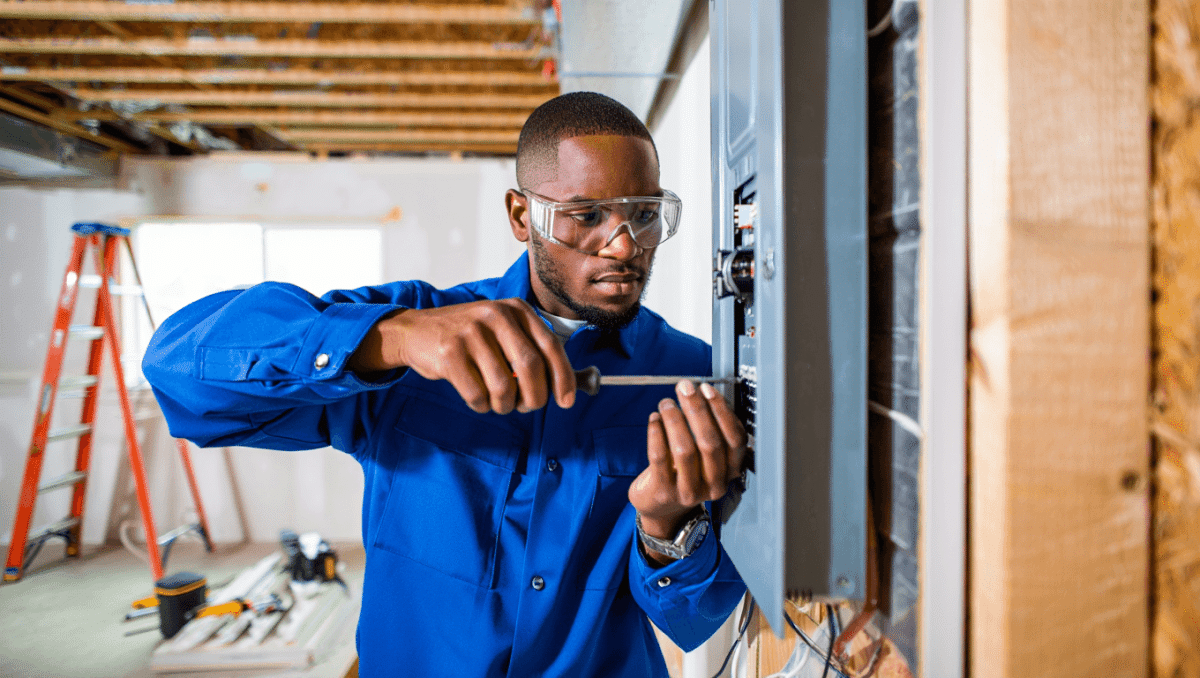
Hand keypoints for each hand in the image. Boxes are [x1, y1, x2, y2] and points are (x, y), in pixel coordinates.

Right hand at [347, 300, 575, 413]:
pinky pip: (476, 394)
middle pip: (530, 368)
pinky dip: (481, 405)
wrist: (416, 331)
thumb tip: (570, 389)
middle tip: (527, 407)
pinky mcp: (450, 352)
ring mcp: (471, 332)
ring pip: (503, 386)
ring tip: (497, 402)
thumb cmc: (469, 338)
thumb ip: (533, 353)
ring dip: (504, 405)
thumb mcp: (503, 332)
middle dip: (534, 397)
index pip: (551, 346)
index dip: (563, 377)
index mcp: (516, 309)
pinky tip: (476, 398)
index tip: (566, 401)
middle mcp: (496, 315)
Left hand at [628, 380, 747, 558]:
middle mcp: (714, 484)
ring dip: (675, 419)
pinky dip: (656, 433)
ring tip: (666, 403)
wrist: (661, 508)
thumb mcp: (705, 458)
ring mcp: (689, 491)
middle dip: (697, 410)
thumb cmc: (684, 473)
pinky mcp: (664, 492)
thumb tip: (704, 394)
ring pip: (685, 449)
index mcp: (730, 471)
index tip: (707, 390)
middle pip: (710, 442)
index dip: (722, 411)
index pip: (735, 439)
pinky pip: (660, 457)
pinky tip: (654, 419)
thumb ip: (711, 431)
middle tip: (684, 388)